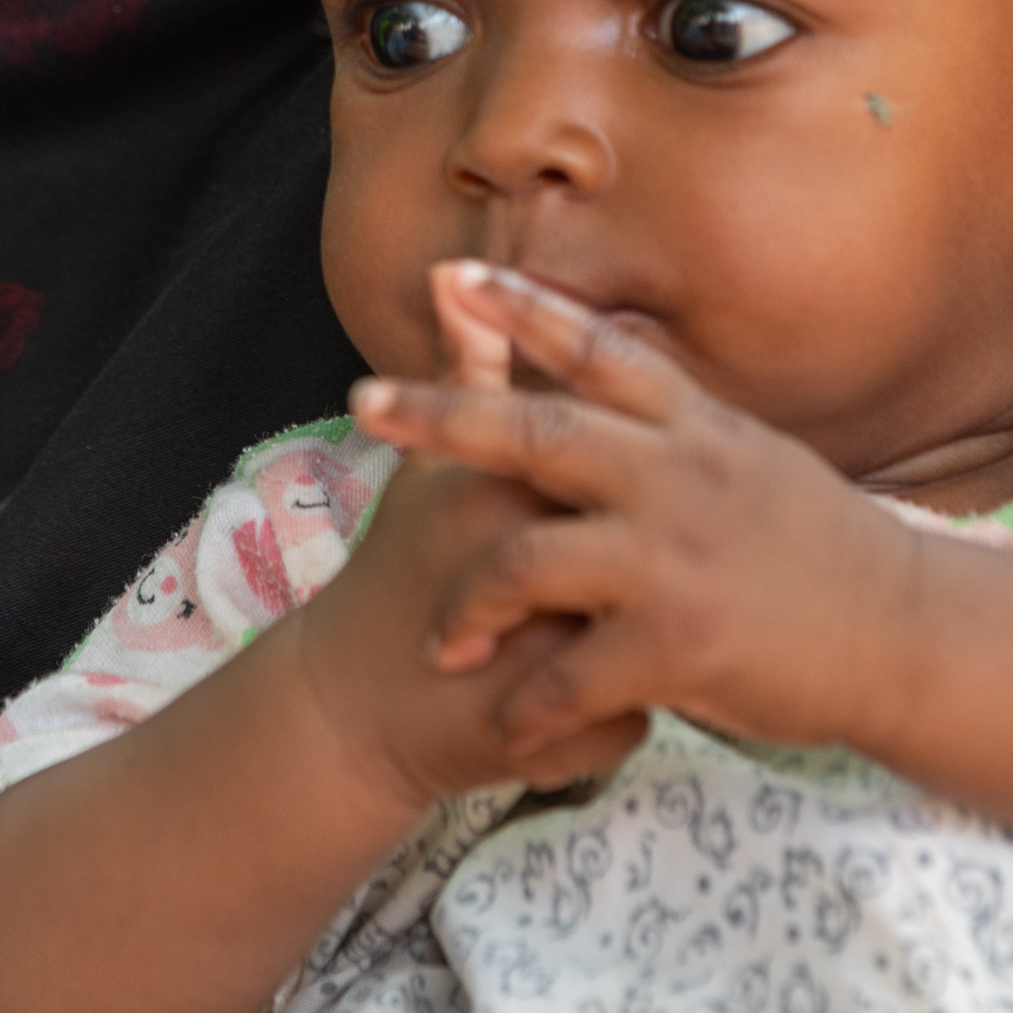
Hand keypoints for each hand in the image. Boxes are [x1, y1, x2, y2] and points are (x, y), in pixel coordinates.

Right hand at [293, 266, 642, 814]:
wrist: (350, 707)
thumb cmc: (401, 572)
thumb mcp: (434, 470)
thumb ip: (468, 372)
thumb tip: (458, 272)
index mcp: (509, 499)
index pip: (613, 474)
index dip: (620, 493)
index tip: (609, 504)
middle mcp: (536, 578)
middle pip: (642, 559)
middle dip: (649, 570)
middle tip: (628, 575)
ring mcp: (553, 666)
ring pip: (661, 644)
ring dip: (656, 642)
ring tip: (622, 640)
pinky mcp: (566, 740)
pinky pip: (640, 719)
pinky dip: (629, 712)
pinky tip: (602, 704)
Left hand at [350, 263, 923, 769]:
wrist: (907, 635)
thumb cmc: (823, 555)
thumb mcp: (752, 460)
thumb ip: (679, 425)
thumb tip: (620, 372)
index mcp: (694, 427)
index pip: (596, 348)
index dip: (523, 308)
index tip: (454, 276)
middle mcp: (676, 475)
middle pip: (536, 429)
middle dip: (442, 414)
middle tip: (365, 400)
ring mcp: (674, 558)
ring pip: (527, 559)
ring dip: (469, 601)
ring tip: (442, 640)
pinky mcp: (678, 643)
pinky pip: (569, 675)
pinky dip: (528, 706)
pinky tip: (507, 728)